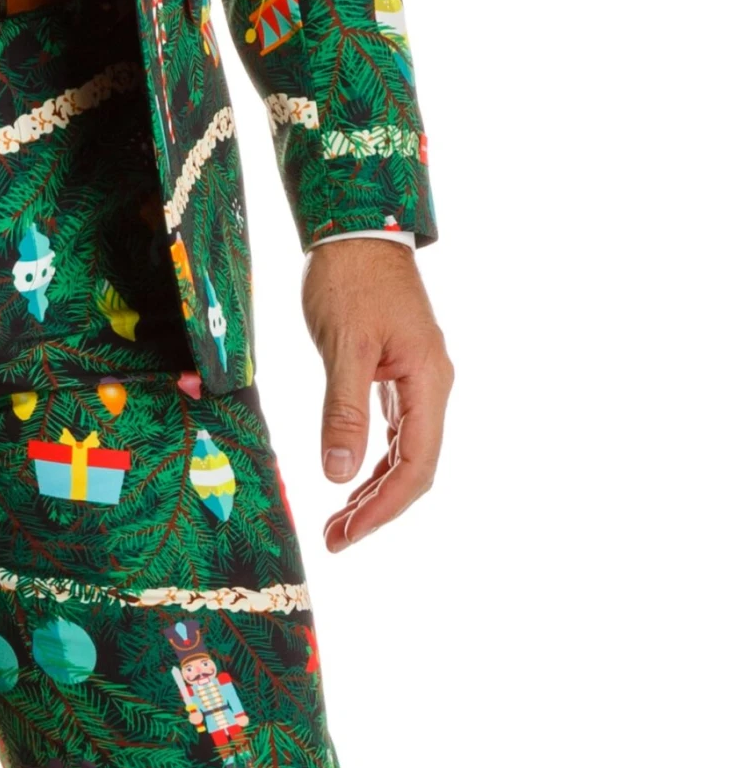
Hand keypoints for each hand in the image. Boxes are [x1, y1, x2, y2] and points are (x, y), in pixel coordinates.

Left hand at [302, 238, 453, 552]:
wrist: (358, 228)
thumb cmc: (351, 279)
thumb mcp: (344, 347)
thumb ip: (344, 411)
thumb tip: (339, 474)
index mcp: (428, 380)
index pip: (416, 465)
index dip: (383, 507)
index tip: (347, 534)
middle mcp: (432, 386)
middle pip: (415, 469)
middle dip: (377, 509)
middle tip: (335, 539)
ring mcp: (418, 383)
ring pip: (405, 456)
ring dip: (373, 493)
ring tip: (338, 523)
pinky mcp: (398, 377)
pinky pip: (394, 436)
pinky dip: (373, 465)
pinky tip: (350, 484)